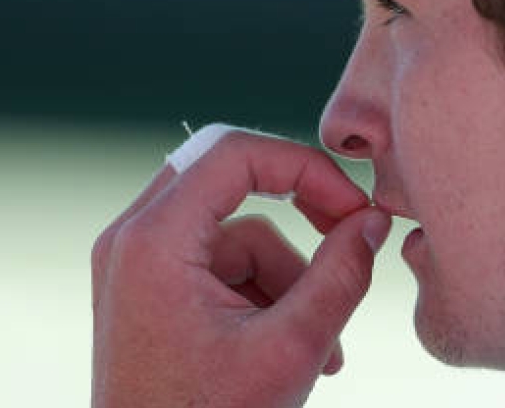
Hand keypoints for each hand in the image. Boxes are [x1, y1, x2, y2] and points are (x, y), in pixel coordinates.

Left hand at [91, 127, 391, 407]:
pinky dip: (262, 294)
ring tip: (322, 344)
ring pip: (235, 231)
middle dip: (299, 215)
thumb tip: (372, 221)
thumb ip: (340, 276)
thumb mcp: (289, 350)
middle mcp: (132, 239)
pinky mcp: (148, 290)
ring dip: (288, 276)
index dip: (305, 168)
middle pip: (231, 180)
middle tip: (348, 237)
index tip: (354, 207)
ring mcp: (135, 264)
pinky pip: (219, 263)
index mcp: (153, 241)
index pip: (236, 154)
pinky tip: (292, 347)